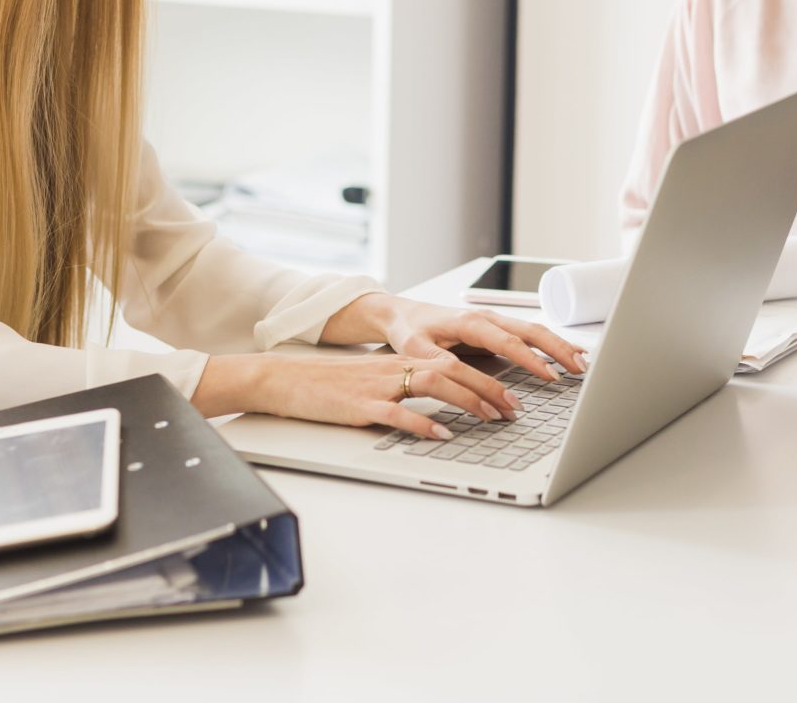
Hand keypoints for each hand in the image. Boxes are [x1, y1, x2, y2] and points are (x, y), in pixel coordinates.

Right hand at [199, 350, 532, 440]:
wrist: (283, 380)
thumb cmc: (326, 386)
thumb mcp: (372, 381)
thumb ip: (404, 390)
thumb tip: (440, 412)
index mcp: (398, 361)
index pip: (452, 363)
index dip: (485, 378)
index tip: (509, 396)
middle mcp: (394, 368)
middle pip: (452, 371)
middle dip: (488, 389)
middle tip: (513, 408)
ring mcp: (378, 386)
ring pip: (433, 384)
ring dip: (466, 400)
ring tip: (490, 417)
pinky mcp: (360, 406)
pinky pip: (398, 413)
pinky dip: (423, 423)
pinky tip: (441, 434)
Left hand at [329, 293, 589, 383]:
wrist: (400, 313)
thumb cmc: (408, 330)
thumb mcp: (416, 350)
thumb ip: (441, 363)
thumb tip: (463, 380)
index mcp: (470, 323)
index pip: (508, 342)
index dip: (531, 360)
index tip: (550, 376)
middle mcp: (487, 318)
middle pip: (531, 331)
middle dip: (558, 349)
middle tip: (579, 369)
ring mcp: (493, 321)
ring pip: (533, 330)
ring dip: (558, 345)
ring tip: (581, 362)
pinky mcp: (494, 328)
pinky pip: (526, 334)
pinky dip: (548, 342)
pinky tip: (564, 352)